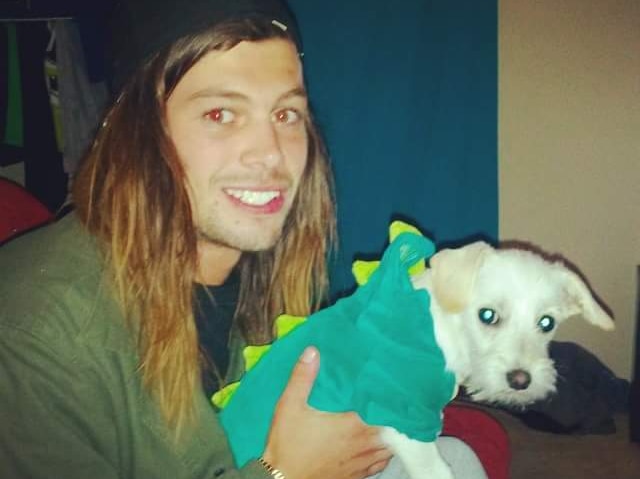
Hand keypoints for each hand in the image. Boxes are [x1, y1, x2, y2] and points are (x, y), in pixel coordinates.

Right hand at [263, 347, 391, 478]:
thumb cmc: (287, 445)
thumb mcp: (289, 406)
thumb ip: (302, 377)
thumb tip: (312, 351)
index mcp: (352, 426)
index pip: (385, 412)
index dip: (394, 401)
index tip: (398, 387)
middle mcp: (362, 445)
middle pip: (393, 431)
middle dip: (397, 417)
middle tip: (398, 401)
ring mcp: (361, 463)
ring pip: (389, 449)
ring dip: (394, 436)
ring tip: (393, 421)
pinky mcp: (356, 476)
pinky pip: (380, 465)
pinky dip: (384, 454)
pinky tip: (381, 446)